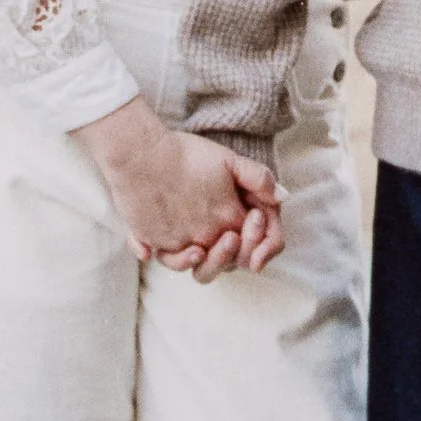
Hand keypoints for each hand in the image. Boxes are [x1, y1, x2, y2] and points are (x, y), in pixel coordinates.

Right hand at [73, 98, 283, 274]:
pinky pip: (165, 258)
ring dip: (206, 259)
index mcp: (226, 219)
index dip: (257, 233)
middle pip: (226, 260)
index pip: (251, 242)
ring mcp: (177, 242)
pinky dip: (171, 256)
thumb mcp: (229, 159)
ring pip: (195, 266)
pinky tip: (174, 245)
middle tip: (232, 232)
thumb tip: (280, 197)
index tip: (252, 216)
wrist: (139, 154)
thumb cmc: (184, 154)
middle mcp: (203, 237)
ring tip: (203, 247)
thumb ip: (259, 178)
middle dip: (235, 249)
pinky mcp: (152, 240)